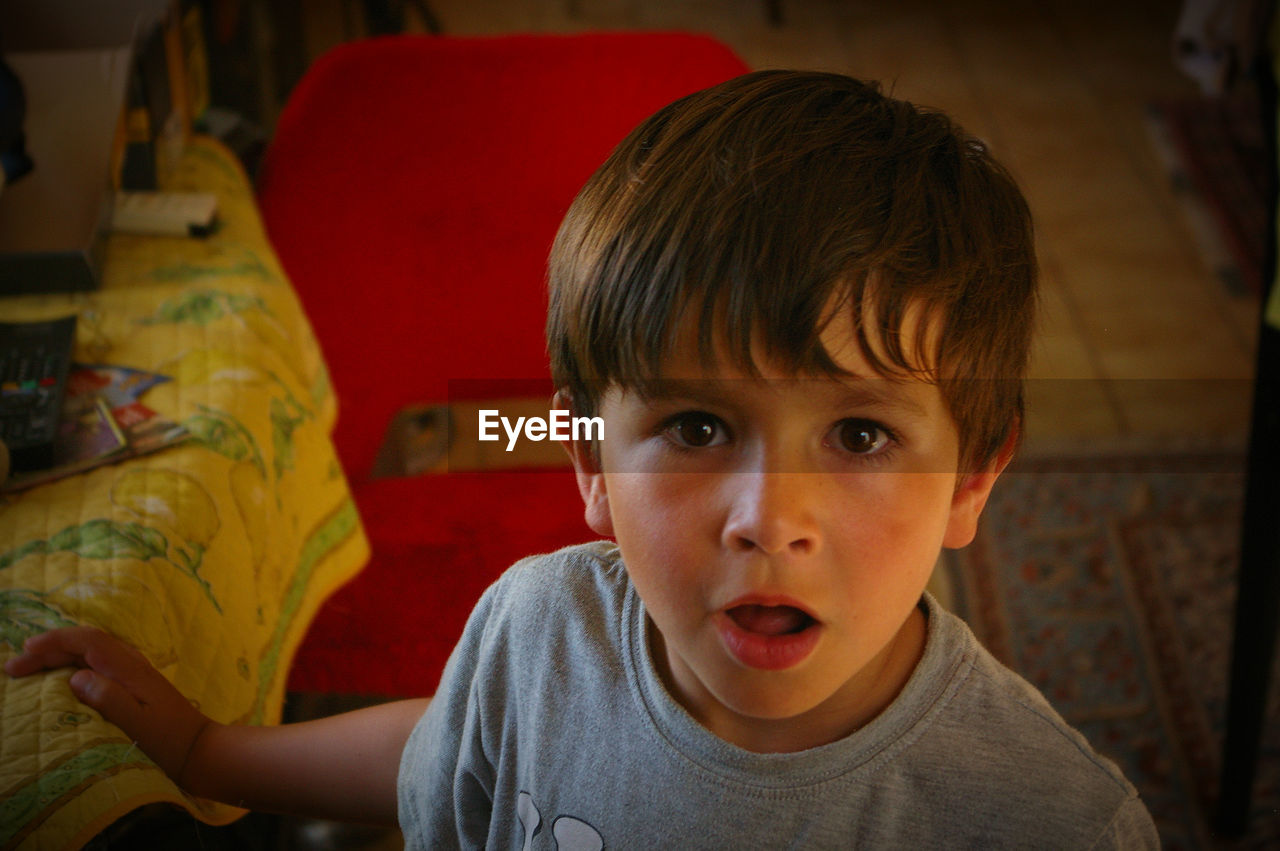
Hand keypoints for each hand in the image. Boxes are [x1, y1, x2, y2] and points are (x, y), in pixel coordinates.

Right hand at [4, 627, 211, 787]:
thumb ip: (108, 697)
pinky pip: (96, 667)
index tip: (25, 650)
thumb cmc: (168, 739)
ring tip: (27, 669)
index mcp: (130, 668)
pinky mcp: (131, 686)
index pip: (89, 641)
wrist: (197, 748)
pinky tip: (58, 678)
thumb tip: (75, 677)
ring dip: (57, 657)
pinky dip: (71, 667)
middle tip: (13, 667)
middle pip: (85, 645)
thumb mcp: (137, 722)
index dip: (56, 641)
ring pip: (89, 654)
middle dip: (47, 650)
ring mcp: (132, 674)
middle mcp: (131, 665)